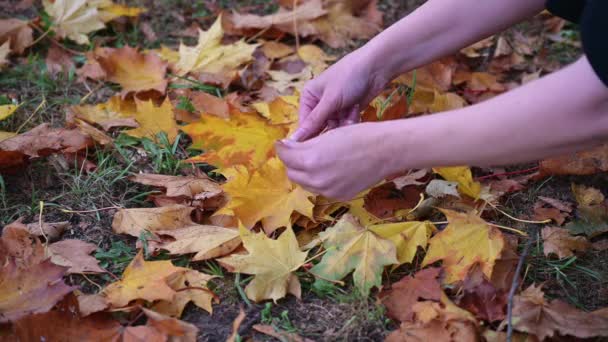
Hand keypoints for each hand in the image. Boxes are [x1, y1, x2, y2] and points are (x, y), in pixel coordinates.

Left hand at [277, 123, 395, 199]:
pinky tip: (330, 170)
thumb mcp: (327, 135)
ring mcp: (327, 191)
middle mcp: (316, 179)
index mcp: (310, 159)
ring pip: (304, 183)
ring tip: (315, 160)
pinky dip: (319, 180)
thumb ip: (305, 145)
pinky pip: (320, 190)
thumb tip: (288, 148)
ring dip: (304, 172)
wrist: (385, 151)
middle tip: (299, 151)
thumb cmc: (358, 135)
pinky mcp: (337, 196)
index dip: (283, 148)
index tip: (284, 143)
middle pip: (292, 172)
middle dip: (292, 162)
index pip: (285, 156)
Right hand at [290, 48, 388, 141]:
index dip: (311, 136)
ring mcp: (334, 108)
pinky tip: (356, 111)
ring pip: (334, 129)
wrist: (377, 67)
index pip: (304, 124)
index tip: (319, 147)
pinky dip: (351, 121)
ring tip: (351, 112)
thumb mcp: (330, 100)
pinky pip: (345, 126)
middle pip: (320, 128)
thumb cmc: (349, 77)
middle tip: (341, 123)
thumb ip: (313, 121)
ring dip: (344, 125)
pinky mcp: (348, 111)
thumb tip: (294, 140)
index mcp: (309, 97)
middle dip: (331, 129)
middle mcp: (319, 103)